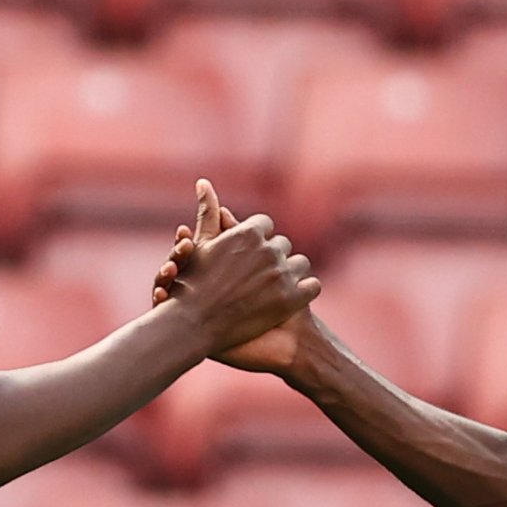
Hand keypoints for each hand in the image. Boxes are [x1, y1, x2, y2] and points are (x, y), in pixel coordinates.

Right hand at [162, 180, 313, 370]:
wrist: (195, 324)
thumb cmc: (192, 283)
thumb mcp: (201, 244)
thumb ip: (208, 212)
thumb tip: (204, 181)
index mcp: (249, 232)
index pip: (266, 226)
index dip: (257, 241)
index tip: (247, 256)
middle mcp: (269, 250)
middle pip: (283, 246)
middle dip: (273, 258)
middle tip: (258, 276)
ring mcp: (281, 275)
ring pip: (301, 265)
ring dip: (291, 274)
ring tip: (275, 288)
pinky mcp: (291, 300)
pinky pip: (313, 286)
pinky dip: (305, 291)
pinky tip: (291, 298)